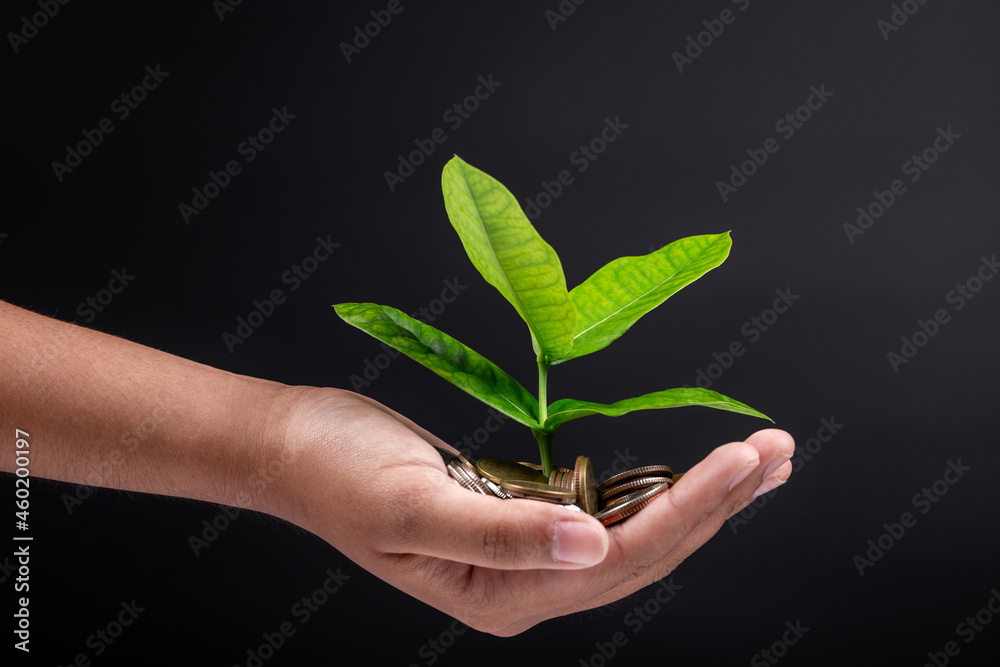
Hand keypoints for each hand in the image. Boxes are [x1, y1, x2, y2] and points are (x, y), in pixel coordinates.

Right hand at [268, 387, 794, 635]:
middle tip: (778, 452)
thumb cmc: (341, 472)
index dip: (688, 508)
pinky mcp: (520, 514)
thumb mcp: (413, 503)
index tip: (744, 460)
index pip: (620, 556)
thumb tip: (596, 542)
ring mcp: (525, 552)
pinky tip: (682, 469)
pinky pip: (601, 507)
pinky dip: (650, 484)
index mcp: (503, 594)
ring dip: (694, 493)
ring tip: (756, 460)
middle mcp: (525, 582)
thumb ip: (504, 531)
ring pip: (631, 530)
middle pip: (643, 549)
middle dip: (714, 502)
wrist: (297, 447)